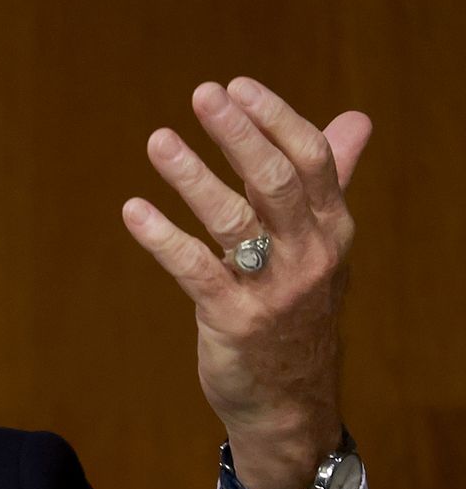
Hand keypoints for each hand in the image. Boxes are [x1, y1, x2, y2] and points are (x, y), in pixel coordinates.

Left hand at [121, 77, 369, 488]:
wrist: (291, 403)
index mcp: (332, 228)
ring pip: (235, 221)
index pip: (311, 159)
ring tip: (158, 140)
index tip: (236, 86)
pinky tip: (133, 210)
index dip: (274, 119)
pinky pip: (196, 270)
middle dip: (240, 133)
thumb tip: (355, 119)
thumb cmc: (298, 311)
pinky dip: (162, 238)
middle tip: (204, 93)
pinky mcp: (234, 320)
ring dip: (193, 176)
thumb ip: (332, 180)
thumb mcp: (322, 246)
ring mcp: (274, 289)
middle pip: (278, 180)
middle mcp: (310, 254)